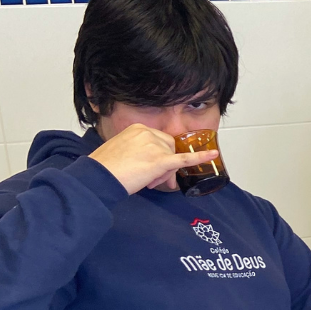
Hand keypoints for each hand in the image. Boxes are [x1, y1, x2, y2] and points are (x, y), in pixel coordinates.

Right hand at [89, 123, 218, 194]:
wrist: (98, 177)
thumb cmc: (106, 168)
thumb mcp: (123, 151)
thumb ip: (141, 152)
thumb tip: (155, 166)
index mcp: (138, 129)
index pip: (161, 142)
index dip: (160, 157)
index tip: (150, 170)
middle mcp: (147, 133)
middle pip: (170, 150)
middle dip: (165, 167)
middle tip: (152, 180)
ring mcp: (154, 146)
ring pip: (172, 160)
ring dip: (164, 174)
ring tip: (148, 181)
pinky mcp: (160, 161)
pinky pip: (184, 159)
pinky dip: (200, 158)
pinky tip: (212, 155)